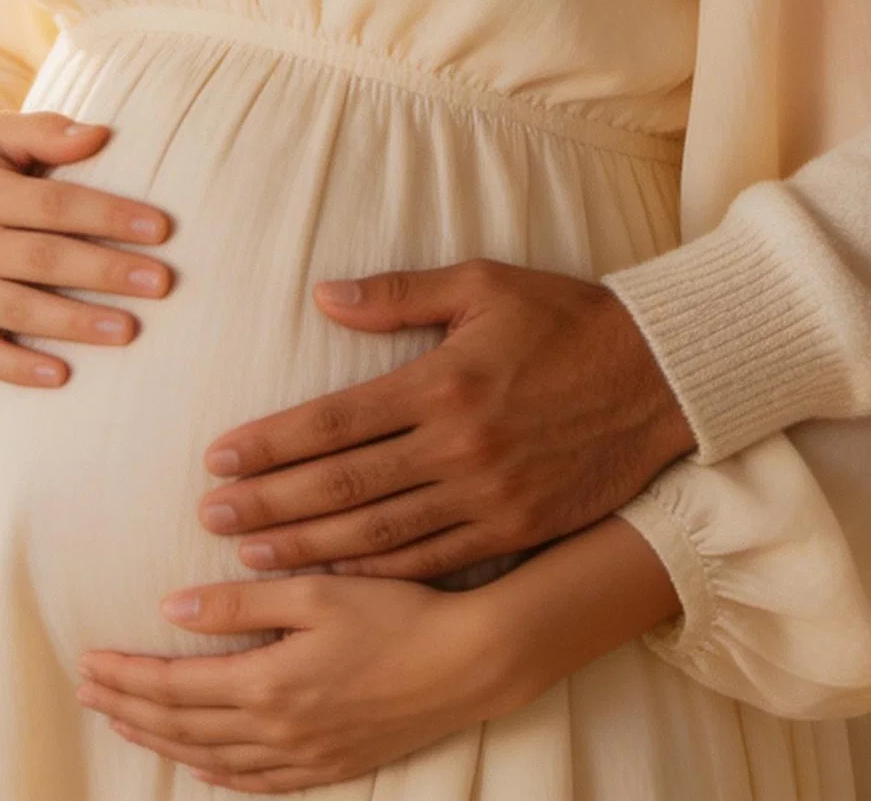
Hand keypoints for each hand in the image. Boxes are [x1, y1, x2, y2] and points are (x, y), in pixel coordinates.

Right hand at [0, 112, 173, 388]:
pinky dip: (19, 369)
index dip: (108, 216)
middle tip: (160, 282)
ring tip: (128, 330)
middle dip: (106, 271)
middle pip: (45, 260)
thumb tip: (98, 135)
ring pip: (21, 310)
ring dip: (76, 322)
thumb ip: (45, 131)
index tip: (160, 228)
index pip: (56, 204)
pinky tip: (62, 375)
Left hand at [77, 572, 505, 790]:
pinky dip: (217, 775)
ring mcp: (303, 757)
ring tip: (125, 722)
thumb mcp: (313, 590)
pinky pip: (256, 783)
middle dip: (129, 707)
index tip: (88, 661)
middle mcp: (276, 731)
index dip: (126, 676)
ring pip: (211, 758)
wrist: (466, 663)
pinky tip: (201, 767)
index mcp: (266, 683)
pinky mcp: (329, 767)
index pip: (175, 685)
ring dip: (161, 740)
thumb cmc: (395, 612)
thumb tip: (172, 608)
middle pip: (182, 726)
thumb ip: (240, 602)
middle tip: (87, 691)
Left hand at [199, 259, 693, 578]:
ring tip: (250, 560)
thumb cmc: (567, 318)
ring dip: (310, 550)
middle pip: (344, 486)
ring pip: (380, 536)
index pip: (335, 421)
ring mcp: (488, 497)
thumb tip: (323, 296)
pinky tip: (335, 586)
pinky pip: (432, 564)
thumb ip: (399, 294)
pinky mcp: (516, 530)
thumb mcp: (483, 283)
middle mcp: (459, 447)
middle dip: (270, 505)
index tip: (219, 457)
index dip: (271, 444)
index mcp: (443, 382)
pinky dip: (378, 580)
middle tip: (210, 517)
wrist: (660, 377)